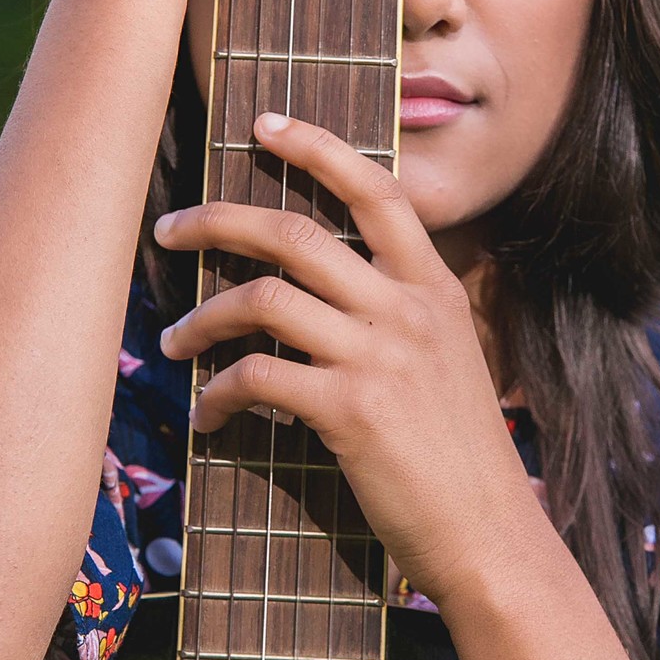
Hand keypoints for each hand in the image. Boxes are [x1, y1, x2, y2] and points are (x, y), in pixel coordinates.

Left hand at [154, 114, 544, 609]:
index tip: (264, 125)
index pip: (376, 190)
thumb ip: (400, 316)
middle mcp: (407, 309)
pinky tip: (208, 415)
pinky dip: (217, 393)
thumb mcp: (449, 361)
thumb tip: (319, 293)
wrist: (489, 534)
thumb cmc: (460, 456)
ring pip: (263, 299)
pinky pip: (257, 377)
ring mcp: (379, 356)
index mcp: (434, 287)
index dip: (317, 148)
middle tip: (170, 230)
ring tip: (173, 342)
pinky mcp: (350, 411)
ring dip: (202, 317)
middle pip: (295, 233)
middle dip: (217, 220)